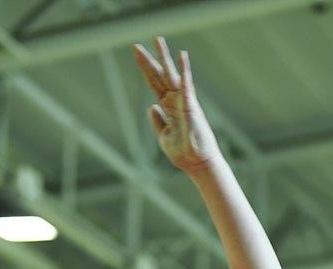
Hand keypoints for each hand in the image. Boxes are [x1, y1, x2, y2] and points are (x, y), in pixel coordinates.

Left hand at [133, 37, 219, 173]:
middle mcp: (176, 101)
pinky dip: (185, 70)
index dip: (145, 70)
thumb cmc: (183, 152)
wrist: (197, 164)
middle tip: (136, 46)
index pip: (154, 84)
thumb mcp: (164, 136)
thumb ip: (158, 121)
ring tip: (157, 40)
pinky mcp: (191, 106)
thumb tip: (151, 108)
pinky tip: (182, 56)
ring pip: (171, 76)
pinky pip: (187, 85)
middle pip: (159, 76)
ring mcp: (183, 101)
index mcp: (169, 107)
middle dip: (148, 61)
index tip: (137, 55)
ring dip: (164, 58)